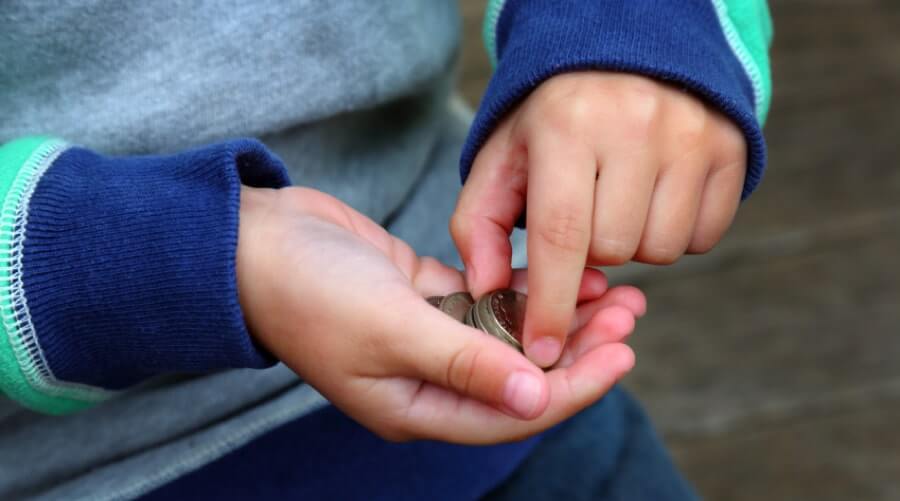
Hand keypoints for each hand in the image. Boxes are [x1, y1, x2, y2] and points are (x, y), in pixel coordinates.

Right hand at [236, 185, 644, 443]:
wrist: (254, 243)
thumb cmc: (308, 292)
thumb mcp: (390, 330)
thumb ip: (465, 363)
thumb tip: (535, 399)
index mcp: (415, 405)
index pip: (512, 411)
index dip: (572, 387)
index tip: (623, 355)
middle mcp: (426, 378)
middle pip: (519, 373)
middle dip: (577, 348)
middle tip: (629, 314)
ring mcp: (426, 336)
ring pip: (508, 334)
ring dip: (557, 314)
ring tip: (613, 289)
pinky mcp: (423, 296)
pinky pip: (486, 299)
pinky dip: (521, 288)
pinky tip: (561, 271)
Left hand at [452, 72, 745, 366]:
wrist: (622, 59)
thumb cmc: (550, 124)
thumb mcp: (501, 161)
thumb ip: (477, 227)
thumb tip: (486, 292)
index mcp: (567, 126)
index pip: (561, 235)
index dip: (552, 303)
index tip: (542, 351)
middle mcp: (635, 126)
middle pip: (615, 251)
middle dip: (590, 253)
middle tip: (583, 215)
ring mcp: (691, 136)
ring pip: (661, 250)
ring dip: (634, 245)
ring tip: (617, 203)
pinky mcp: (731, 150)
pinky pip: (703, 237)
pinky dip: (675, 234)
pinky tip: (654, 198)